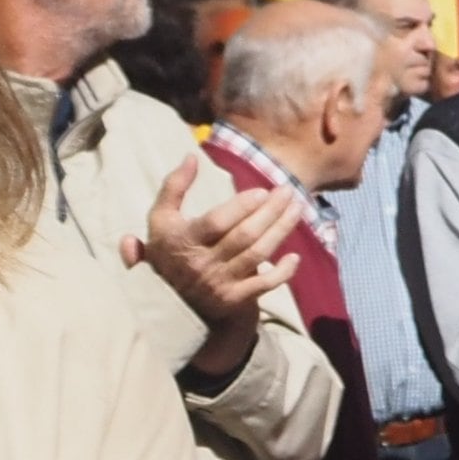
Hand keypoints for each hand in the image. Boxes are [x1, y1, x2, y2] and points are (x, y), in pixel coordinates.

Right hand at [121, 154, 306, 373]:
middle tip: (288, 191)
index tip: (263, 191)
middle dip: (271, 212)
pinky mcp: (235, 299)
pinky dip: (282, 272)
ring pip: (258, 254)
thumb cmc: (170, 251)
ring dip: (281, 231)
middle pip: (244, 236)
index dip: (241, 207)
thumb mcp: (161, 219)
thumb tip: (191, 157)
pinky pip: (264, 285)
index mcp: (182, 240)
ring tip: (297, 209)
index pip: (216, 223)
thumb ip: (173, 187)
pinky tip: (296, 256)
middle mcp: (201, 263)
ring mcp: (220, 282)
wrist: (169, 302)